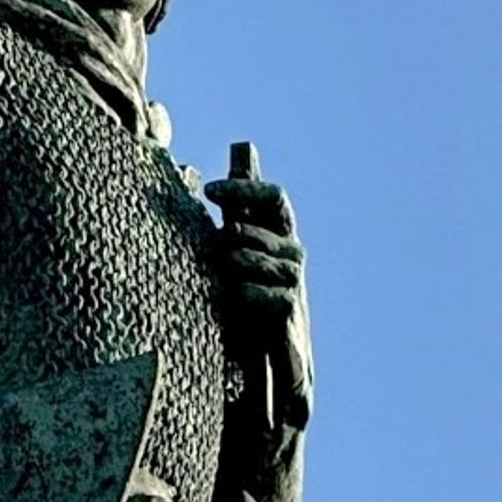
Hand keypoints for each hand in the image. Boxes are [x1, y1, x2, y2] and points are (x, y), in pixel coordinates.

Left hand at [209, 175, 303, 339]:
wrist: (269, 355)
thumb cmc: (250, 292)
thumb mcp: (240, 241)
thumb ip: (242, 202)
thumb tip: (243, 146)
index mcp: (280, 231)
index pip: (273, 196)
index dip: (243, 189)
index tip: (208, 191)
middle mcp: (292, 251)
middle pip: (260, 225)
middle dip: (232, 232)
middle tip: (219, 248)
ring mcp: (294, 280)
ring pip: (251, 256)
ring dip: (231, 266)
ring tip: (225, 279)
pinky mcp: (289, 309)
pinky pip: (255, 290)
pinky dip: (240, 294)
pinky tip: (235, 301)